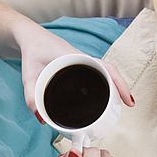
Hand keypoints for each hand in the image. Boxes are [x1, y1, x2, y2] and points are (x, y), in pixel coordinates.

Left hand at [18, 28, 134, 115]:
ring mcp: (83, 60)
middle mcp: (82, 58)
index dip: (118, 83)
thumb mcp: (28, 75)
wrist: (30, 37)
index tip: (127, 99)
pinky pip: (98, 71)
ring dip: (115, 85)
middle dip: (121, 87)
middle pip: (109, 71)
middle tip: (128, 105)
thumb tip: (41, 118)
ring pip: (105, 71)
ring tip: (120, 103)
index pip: (104, 68)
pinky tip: (106, 95)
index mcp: (75, 57)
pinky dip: (106, 82)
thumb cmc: (31, 52)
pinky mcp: (80, 63)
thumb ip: (31, 97)